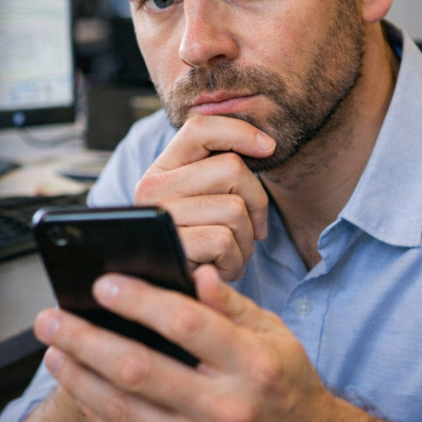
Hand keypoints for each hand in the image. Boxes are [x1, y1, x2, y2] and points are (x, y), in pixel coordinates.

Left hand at [34, 266, 341, 421]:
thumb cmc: (286, 385)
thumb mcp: (275, 337)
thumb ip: (231, 305)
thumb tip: (194, 272)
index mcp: (253, 365)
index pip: (186, 324)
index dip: (139, 301)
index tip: (101, 283)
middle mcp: (228, 409)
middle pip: (139, 369)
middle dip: (84, 340)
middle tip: (49, 319)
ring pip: (124, 410)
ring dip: (78, 378)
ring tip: (51, 351)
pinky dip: (96, 412)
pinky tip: (78, 386)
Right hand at [134, 115, 273, 280]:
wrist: (172, 293)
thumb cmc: (198, 245)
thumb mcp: (203, 203)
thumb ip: (220, 172)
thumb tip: (267, 145)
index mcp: (161, 169)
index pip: (200, 128)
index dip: (240, 131)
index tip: (268, 148)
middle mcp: (152, 187)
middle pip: (232, 169)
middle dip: (256, 202)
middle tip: (250, 228)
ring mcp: (161, 215)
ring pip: (234, 208)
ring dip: (246, 239)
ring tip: (230, 252)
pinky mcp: (172, 244)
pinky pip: (224, 240)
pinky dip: (234, 261)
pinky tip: (221, 268)